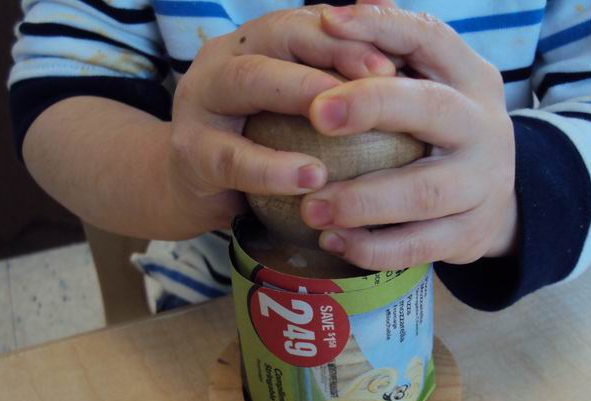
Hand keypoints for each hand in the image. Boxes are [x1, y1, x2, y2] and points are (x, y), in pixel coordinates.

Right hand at [165, 7, 396, 235]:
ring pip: (248, 81)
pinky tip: (312, 177)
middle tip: (382, 76)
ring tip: (341, 118)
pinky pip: (233, 156)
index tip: (396, 59)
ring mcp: (201, 101)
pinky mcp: (190, 151)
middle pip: (280, 35)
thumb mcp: (293, 112)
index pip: (310, 22)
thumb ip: (333, 86)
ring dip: (299, 93)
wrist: (190, 188)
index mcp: (260, 44)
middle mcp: (228, 58)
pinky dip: (273, 168)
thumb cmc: (258, 146)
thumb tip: (401, 56)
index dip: (354, 34)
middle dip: (334, 50)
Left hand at [300, 5, 517, 269]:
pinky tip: (333, 242)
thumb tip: (334, 15)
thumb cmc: (444, 133)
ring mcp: (482, 185)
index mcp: (471, 80)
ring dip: (363, 200)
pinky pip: (419, 246)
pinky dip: (373, 248)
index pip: (430, 38)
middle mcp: (484, 128)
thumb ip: (393, 57)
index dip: (382, 27)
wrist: (499, 201)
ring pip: (425, 191)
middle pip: (431, 109)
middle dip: (372, 106)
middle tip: (316, 114)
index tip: (327, 22)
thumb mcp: (435, 87)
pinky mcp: (470, 235)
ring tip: (311, 207)